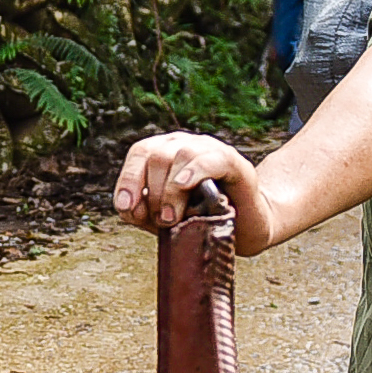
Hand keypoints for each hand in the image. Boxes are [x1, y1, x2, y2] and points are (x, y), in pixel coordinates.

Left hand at [113, 133, 274, 249]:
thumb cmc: (202, 220)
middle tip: (162, 220)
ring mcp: (209, 149)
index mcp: (163, 152)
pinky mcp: (233, 161)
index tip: (126, 207)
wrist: (245, 227)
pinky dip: (194, 171)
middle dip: (154, 192)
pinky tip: (185, 185)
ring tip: (174, 216)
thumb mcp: (163, 218)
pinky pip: (210, 158)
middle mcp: (184, 144)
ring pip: (181, 155)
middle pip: (157, 155)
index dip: (128, 179)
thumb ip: (142, 211)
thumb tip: (129, 208)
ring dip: (171, 190)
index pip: (139, 154)